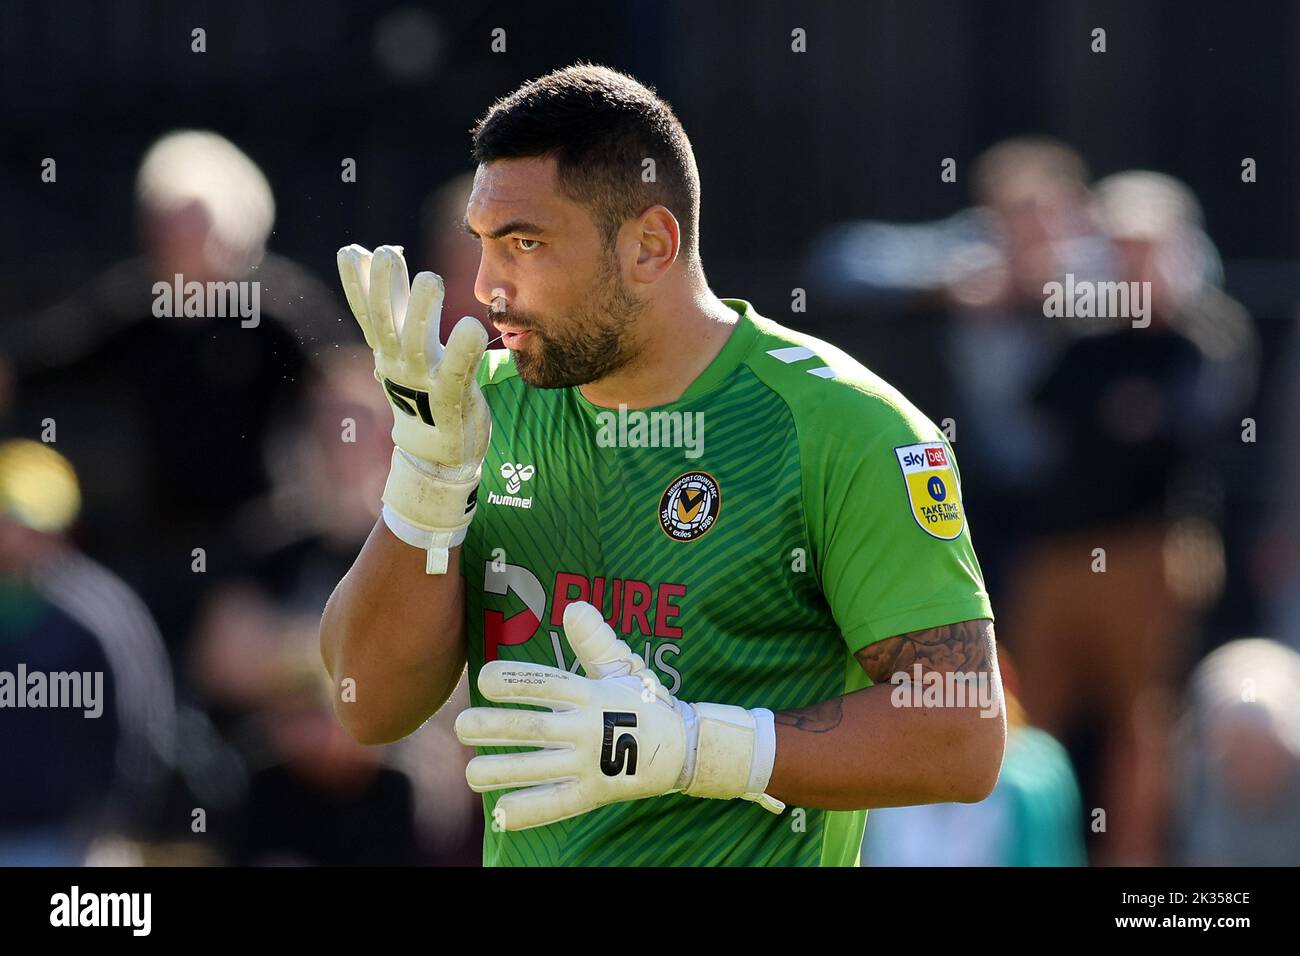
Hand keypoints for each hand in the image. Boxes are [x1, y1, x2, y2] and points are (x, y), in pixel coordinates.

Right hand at [337, 244, 490, 572]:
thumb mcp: (406, 348)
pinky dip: (461, 350)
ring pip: (418, 343)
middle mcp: (400, 366)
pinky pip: (456, 373)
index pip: (368, 313)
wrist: (439, 456)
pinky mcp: (450, 401)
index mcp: (389, 352)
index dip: (357, 284)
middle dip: (383, 288)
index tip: (351, 251)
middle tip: (385, 254)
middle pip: (386, 323)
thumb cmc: (427, 392)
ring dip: (422, 310)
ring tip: (431, 278)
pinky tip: (469, 325)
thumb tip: (373, 254)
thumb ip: (397, 305)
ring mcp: (423, 384)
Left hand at [455, 601, 783, 830]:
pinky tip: (500, 812)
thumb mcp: (623, 667)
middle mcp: (588, 727)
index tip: (484, 679)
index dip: (516, 680)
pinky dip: (530, 809)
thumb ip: (594, 640)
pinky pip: (558, 803)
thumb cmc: (643, 701)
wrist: (683, 747)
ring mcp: (592, 762)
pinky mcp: (597, 793)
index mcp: (591, 694)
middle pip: (535, 727)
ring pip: (540, 767)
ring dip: (503, 770)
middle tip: (461, 726)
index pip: (548, 684)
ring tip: (471, 772)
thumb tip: (574, 606)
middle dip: (495, 726)